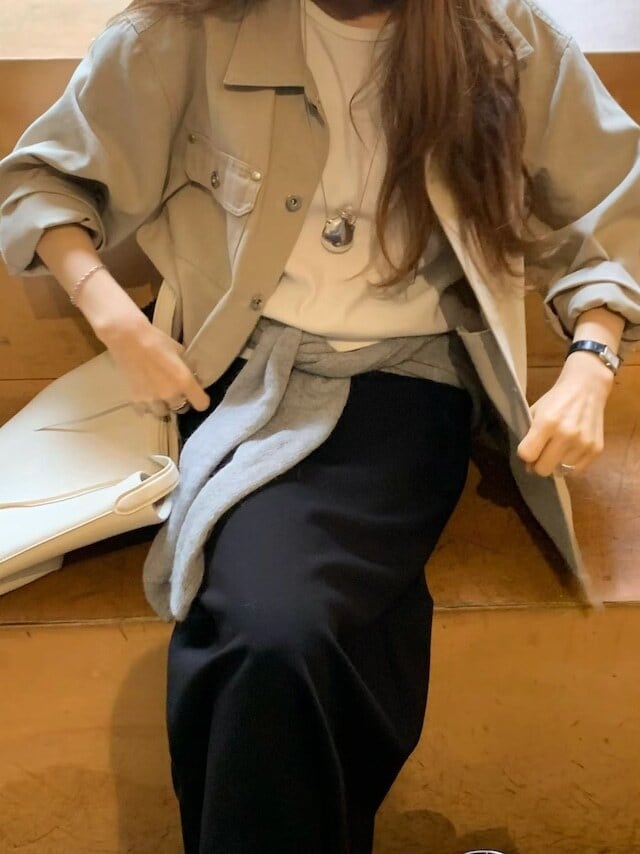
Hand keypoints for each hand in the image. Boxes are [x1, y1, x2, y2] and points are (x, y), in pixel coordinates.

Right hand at [100, 312, 210, 416]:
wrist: (127, 338)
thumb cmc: (156, 340)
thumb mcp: (179, 350)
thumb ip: (187, 366)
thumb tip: (194, 374)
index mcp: (184, 381)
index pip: (201, 404)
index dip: (201, 400)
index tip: (197, 395)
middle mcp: (170, 394)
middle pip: (181, 409)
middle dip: (180, 401)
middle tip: (175, 391)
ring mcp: (152, 399)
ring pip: (163, 413)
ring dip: (163, 406)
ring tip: (159, 395)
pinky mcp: (135, 399)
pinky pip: (145, 411)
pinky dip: (146, 406)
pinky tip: (145, 395)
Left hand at [517, 352, 613, 476]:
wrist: (587, 389)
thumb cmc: (556, 400)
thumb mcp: (536, 411)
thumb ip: (528, 435)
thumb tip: (527, 461)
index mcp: (547, 422)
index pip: (527, 454)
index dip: (524, 454)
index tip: (528, 449)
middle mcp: (566, 435)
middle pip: (543, 469)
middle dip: (537, 464)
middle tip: (540, 454)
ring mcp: (583, 444)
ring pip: (559, 472)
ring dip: (554, 465)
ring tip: (556, 451)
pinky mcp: (596, 450)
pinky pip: (575, 472)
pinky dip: (569, 467)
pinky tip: (568, 453)